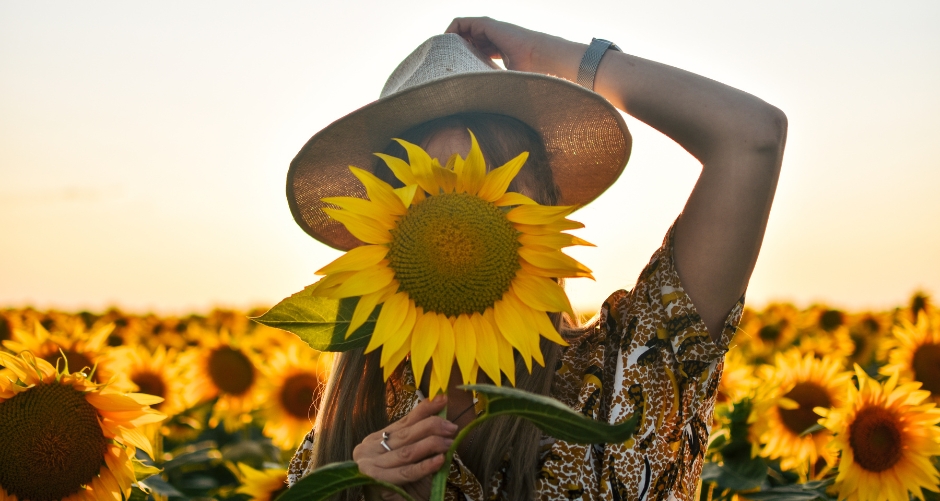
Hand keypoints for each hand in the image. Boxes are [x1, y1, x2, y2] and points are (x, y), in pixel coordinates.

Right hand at [355, 395, 457, 500]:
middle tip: (451, 427)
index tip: (443, 400)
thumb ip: (421, 437)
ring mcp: (369, 465)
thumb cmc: (404, 485)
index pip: (404, 421)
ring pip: (407, 451)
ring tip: (449, 443)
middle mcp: (368, 449)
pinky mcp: (375, 481)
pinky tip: (440, 460)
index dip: (425, 410)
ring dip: (431, 445)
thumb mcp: (413, 456)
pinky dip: (425, 466)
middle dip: (432, 427)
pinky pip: (406, 472)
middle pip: (406, 434)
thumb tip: (442, 413)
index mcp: (375, 439)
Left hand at [444, 17, 583, 78]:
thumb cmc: (530, 74)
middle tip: (444, 65)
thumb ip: (495, 89)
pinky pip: (461, 22)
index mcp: (496, 50)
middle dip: (453, 49)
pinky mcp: (485, 24)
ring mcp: (488, 30)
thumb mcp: (506, 83)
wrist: (541, 58)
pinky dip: (450, 30)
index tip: (454, 71)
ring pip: (461, 30)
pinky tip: (448, 45)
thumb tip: (487, 113)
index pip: (474, 50)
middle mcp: (491, 39)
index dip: (462, 58)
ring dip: (449, 40)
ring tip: (443, 55)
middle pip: (465, 39)